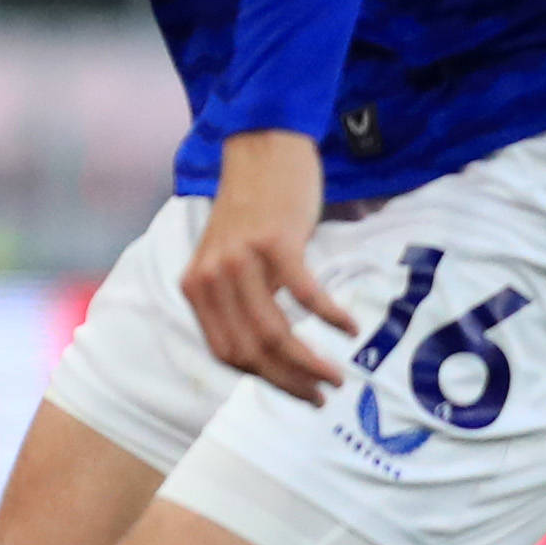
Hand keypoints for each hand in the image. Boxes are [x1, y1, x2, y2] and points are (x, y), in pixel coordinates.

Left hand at [181, 130, 357, 404]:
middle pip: (250, 350)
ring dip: (309, 362)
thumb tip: (273, 356)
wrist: (261, 149)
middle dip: (288, 382)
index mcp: (196, 287)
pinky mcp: (274, 241)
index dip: (263, 380)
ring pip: (274, 331)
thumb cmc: (253, 209)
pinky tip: (349, 329)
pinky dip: (329, 317)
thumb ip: (240, 301)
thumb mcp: (229, 259)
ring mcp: (240, 259)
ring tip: (336, 375)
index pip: (227, 352)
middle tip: (321, 395)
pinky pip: (305, 294)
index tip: (296, 393)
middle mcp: (211, 278)